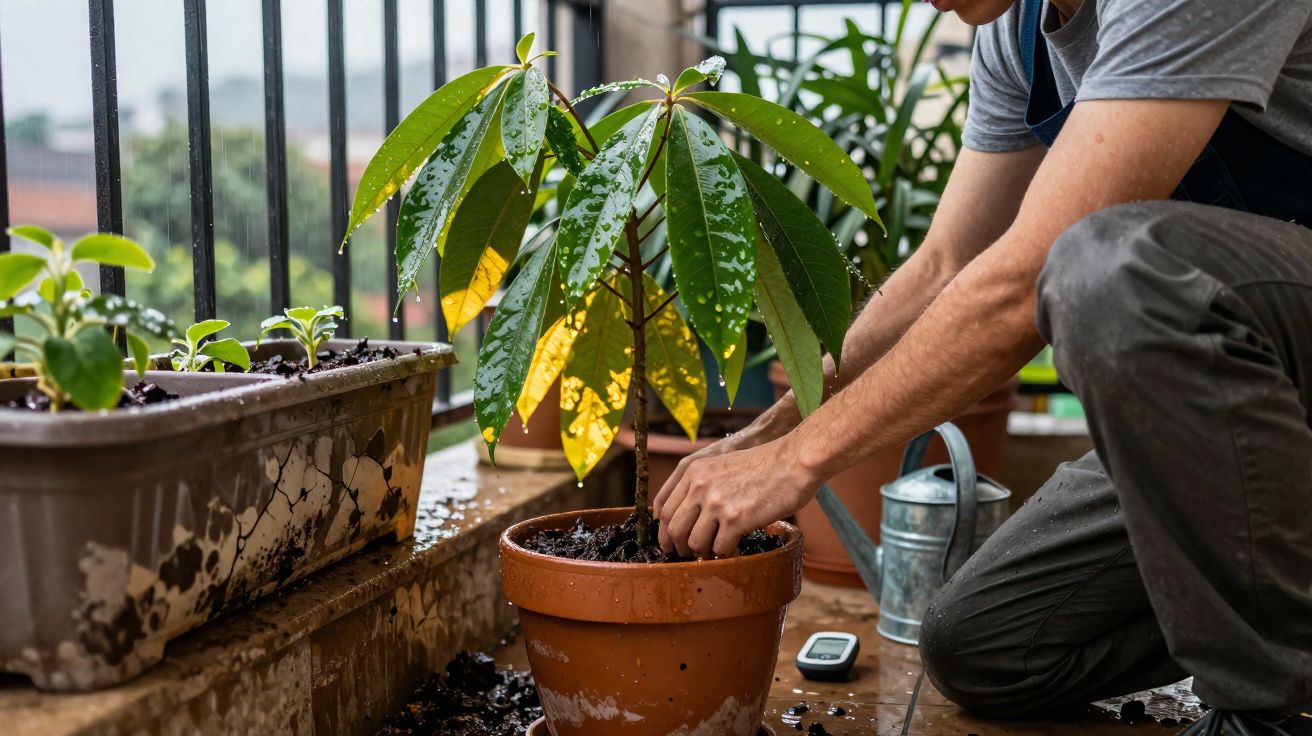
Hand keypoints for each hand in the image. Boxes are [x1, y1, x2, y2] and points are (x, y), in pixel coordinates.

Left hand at [652, 435, 820, 557]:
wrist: (794, 460)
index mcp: (692, 471)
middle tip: (688, 554)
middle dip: (679, 547)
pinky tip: (736, 549)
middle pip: (673, 528)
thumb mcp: (721, 465)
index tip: (668, 542)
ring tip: (716, 550)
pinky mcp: (735, 519)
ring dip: (704, 552)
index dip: (662, 530)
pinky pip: (720, 549)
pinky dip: (727, 554)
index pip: (662, 507)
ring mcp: (716, 503)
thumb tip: (690, 516)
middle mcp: (699, 486)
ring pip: (694, 543)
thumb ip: (702, 484)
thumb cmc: (764, 464)